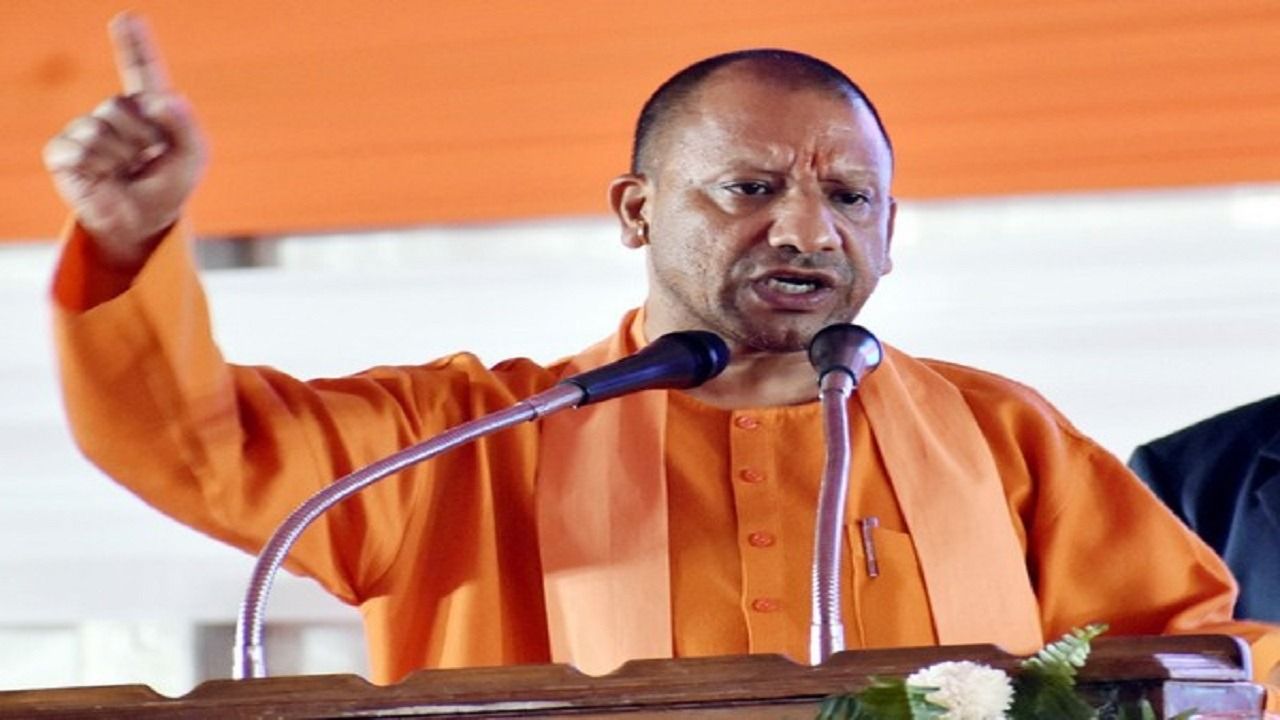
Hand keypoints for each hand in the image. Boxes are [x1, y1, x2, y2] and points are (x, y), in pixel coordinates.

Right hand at [43, 13, 205, 268]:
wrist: (144, 224)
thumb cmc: (168, 188)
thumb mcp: (193, 158)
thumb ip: (186, 127)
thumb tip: (164, 100)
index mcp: (149, 108)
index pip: (141, 68)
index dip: (134, 43)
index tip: (128, 18)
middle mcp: (114, 113)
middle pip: (123, 104)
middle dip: (142, 136)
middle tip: (146, 160)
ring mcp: (86, 130)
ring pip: (102, 126)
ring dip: (122, 155)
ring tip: (127, 171)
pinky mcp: (64, 152)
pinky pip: (81, 147)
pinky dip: (99, 165)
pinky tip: (104, 177)